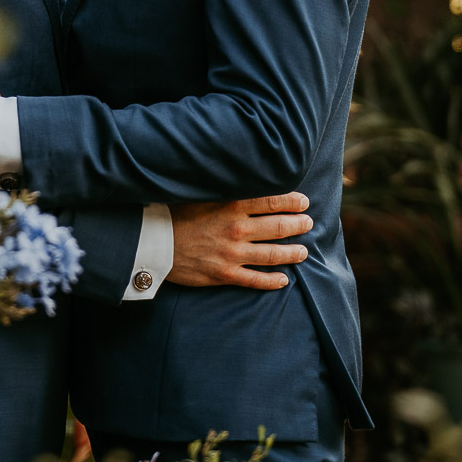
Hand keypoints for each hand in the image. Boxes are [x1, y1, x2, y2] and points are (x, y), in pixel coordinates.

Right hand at [167, 192, 312, 290]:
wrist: (153, 242)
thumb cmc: (174, 213)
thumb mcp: (201, 194)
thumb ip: (225, 190)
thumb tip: (246, 180)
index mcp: (231, 206)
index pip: (271, 201)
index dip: (292, 201)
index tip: (303, 201)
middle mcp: (236, 230)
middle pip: (278, 227)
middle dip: (298, 225)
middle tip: (308, 223)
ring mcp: (232, 254)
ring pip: (272, 255)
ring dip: (292, 253)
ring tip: (303, 251)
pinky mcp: (225, 274)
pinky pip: (255, 280)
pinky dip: (273, 281)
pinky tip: (284, 279)